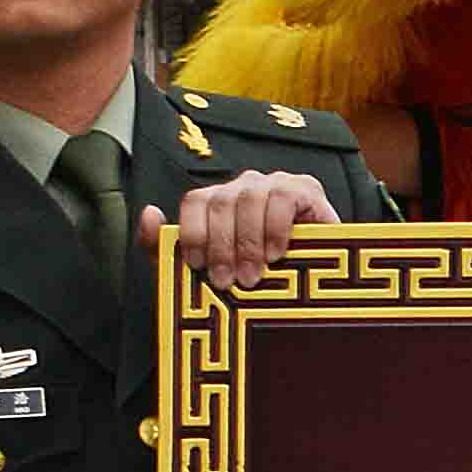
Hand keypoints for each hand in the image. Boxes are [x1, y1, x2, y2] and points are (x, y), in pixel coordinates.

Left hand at [160, 169, 337, 289]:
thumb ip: (168, 249)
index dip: (193, 232)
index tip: (197, 265)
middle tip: (228, 281)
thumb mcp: (212, 271)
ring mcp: (275, 185)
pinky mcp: (305, 190)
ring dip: (247, 241)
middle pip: (220, 202)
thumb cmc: (264, 279)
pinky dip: (275, 228)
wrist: (323, 287)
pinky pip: (282, 198)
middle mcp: (244, 188)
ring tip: (252, 274)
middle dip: (220, 245)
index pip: (195, 201)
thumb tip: (148, 214)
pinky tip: (276, 253)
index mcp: (219, 202)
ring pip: (247, 199)